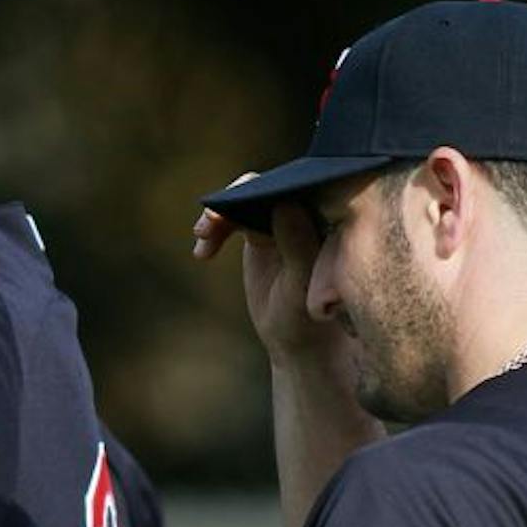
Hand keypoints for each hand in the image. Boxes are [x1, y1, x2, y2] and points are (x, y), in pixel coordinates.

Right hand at [192, 178, 343, 366]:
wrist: (295, 339)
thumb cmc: (307, 318)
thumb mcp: (299, 288)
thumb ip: (298, 247)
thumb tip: (285, 204)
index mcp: (325, 222)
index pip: (298, 189)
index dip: (268, 189)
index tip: (241, 205)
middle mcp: (305, 214)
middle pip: (268, 187)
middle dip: (237, 198)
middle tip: (212, 221)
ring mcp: (281, 220)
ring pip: (246, 199)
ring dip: (220, 213)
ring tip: (201, 236)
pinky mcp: (260, 230)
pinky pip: (233, 216)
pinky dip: (215, 229)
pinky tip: (202, 254)